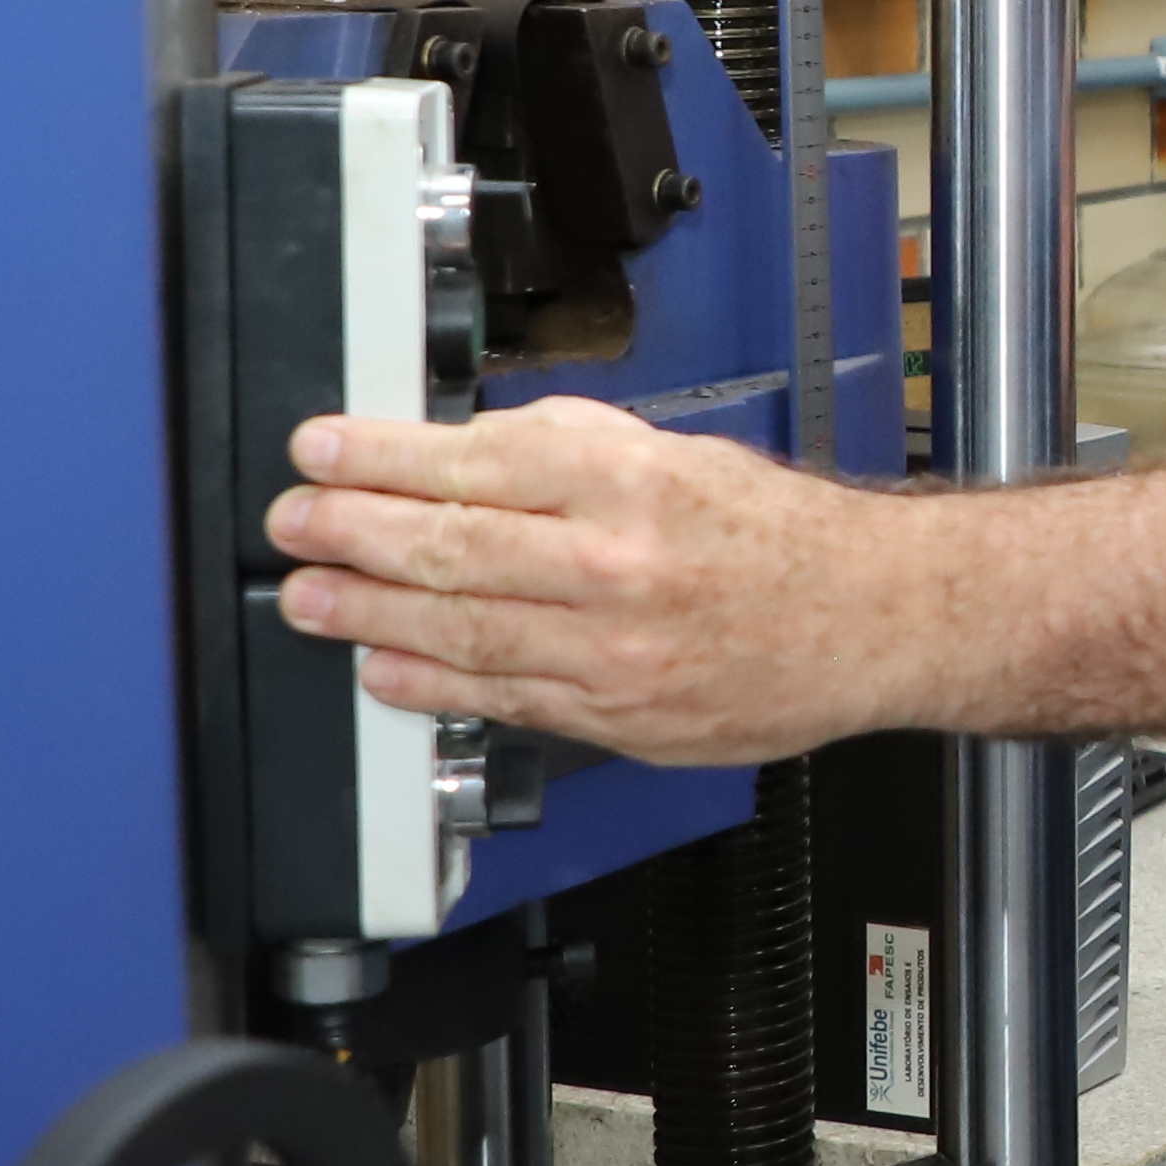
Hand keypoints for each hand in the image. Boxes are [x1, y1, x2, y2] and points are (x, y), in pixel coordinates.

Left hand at [267, 398, 879, 762]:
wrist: (873, 620)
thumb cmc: (780, 537)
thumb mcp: (677, 453)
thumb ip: (569, 448)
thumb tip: (464, 450)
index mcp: (631, 481)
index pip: (475, 463)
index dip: (380, 458)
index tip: (320, 450)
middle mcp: (619, 565)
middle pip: (454, 547)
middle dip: (354, 532)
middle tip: (292, 524)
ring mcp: (618, 651)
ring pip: (466, 629)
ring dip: (370, 612)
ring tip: (309, 597)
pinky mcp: (622, 716)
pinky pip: (506, 698)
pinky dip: (432, 682)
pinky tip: (382, 665)